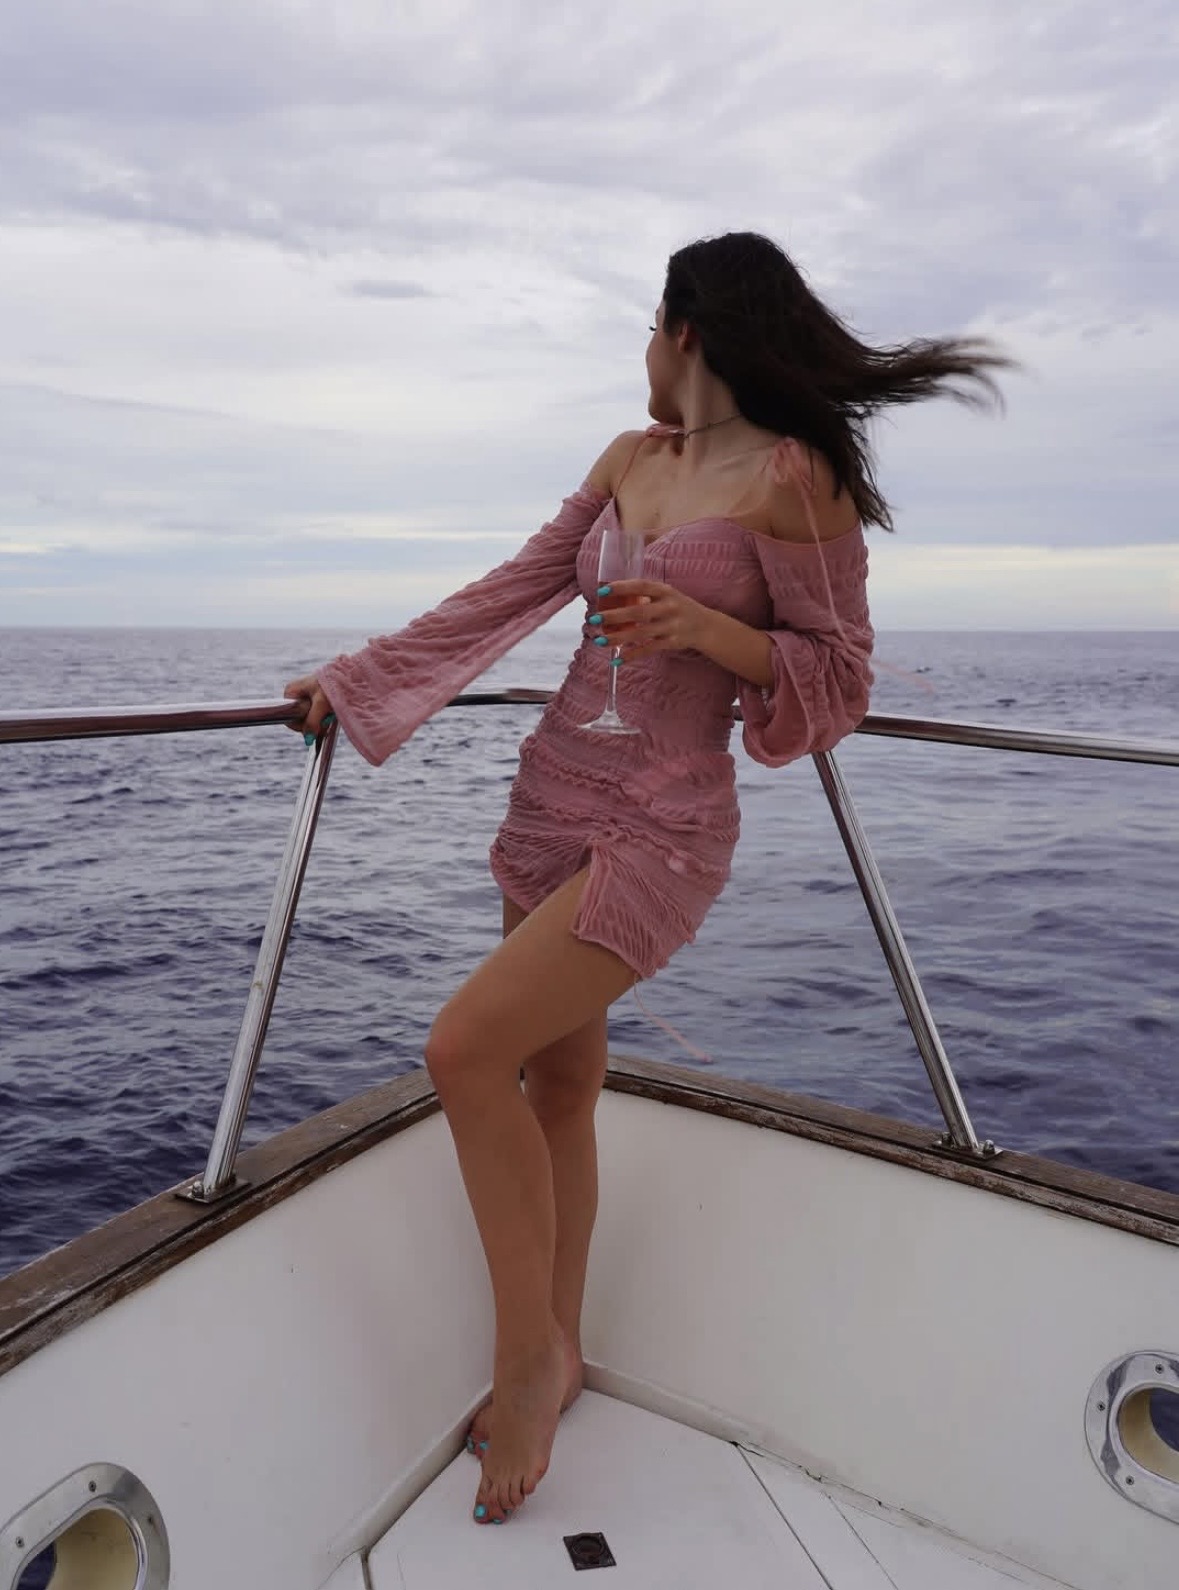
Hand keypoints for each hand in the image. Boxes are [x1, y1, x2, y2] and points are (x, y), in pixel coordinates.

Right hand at [283, 673, 334, 735]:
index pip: (288, 717)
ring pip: (309, 721)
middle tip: (325, 717)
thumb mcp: (322, 704)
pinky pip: (316, 718)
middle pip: (298, 721)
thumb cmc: (334, 684)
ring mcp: (305, 700)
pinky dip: (324, 720)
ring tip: (330, 713)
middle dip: (313, 723)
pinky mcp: (315, 704)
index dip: (300, 724)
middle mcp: (296, 696)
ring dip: (321, 722)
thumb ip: (312, 722)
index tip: (314, 723)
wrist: (351, 677)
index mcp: (291, 692)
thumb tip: (307, 739)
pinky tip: (331, 715)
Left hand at [591, 579, 714, 662]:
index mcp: (665, 591)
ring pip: (640, 633)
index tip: (602, 590)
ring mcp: (671, 626)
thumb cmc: (679, 607)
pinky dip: (632, 655)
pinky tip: (617, 659)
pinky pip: (649, 649)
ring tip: (600, 640)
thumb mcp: (667, 595)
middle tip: (594, 618)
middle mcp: (669, 607)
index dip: (621, 587)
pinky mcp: (672, 642)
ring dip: (618, 638)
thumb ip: (645, 596)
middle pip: (638, 611)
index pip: (641, 586)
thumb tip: (613, 599)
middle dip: (614, 616)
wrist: (705, 626)